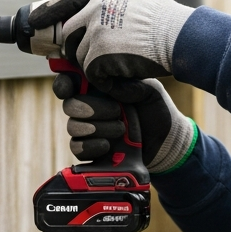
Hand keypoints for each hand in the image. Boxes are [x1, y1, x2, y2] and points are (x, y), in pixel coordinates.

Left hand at [30, 0, 193, 90]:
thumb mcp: (137, 4)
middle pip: (69, 34)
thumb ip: (115, 10)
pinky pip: (92, 76)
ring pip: (80, 57)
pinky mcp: (97, 55)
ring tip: (124, 72)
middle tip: (91, 63)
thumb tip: (103, 20)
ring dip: (98, 69)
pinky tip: (128, 84)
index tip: (34, 21)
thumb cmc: (169, 25)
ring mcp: (94, 31)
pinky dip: (109, 85)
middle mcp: (94, 10)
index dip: (49, 11)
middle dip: (75, 50)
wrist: (180, 37)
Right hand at [54, 75, 197, 174]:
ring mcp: (88, 129)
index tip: (70, 89)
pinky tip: (108, 145)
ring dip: (97, 128)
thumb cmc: (156, 109)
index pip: (69, 82)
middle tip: (117, 111)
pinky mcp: (91, 150)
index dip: (64, 84)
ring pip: (73, 127)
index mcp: (98, 87)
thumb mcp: (148, 89)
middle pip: (69, 106)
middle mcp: (89, 106)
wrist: (166, 141)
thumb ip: (128, 83)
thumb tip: (105, 82)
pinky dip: (91, 146)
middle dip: (91, 109)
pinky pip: (76, 147)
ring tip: (121, 129)